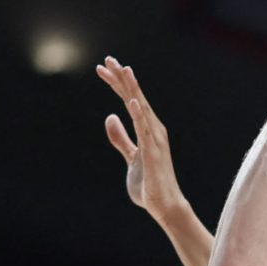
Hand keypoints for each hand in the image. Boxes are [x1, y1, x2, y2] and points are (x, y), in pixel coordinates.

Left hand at [96, 57, 185, 218]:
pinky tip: (130, 100)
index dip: (116, 83)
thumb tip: (110, 117)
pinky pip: (144, 129)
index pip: (129, 100)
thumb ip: (121, 138)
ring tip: (123, 69)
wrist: (164, 206)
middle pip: (135, 97)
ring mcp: (154, 139)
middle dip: (121, 78)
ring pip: (140, 107)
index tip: (102, 69)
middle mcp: (153, 129)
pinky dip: (138, 113)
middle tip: (108, 59)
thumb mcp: (130, 157)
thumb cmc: (150, 183)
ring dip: (131, 88)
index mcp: (147, 129)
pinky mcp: (153, 152)